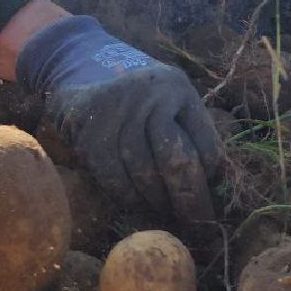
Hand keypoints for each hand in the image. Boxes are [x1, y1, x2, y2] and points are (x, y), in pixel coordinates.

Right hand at [14, 14, 220, 231]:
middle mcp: (149, 96)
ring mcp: (117, 115)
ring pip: (146, 177)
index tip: (215, 202)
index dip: (212, 181)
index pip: (207, 146)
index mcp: (176, 87)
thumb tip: (215, 184)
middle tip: (200, 227)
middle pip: (177, 162)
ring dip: (159, 203)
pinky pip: (116, 182)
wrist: (75, 63)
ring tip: (167, 213)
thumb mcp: (166, 95)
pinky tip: (139, 202)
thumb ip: (188, 128)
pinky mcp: (90, 135)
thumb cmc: (133, 91)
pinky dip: (131, 199)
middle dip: (192, 202)